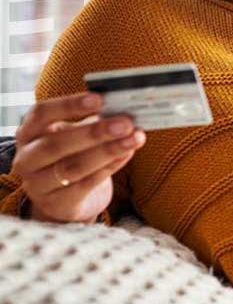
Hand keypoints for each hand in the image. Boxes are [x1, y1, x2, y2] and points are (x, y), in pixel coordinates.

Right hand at [11, 91, 146, 223]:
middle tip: (125, 123)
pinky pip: (86, 184)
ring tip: (135, 138)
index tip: (99, 99)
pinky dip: (110, 167)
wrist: (64, 200)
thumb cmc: (72, 156)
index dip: (69, 105)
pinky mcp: (56, 204)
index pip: (41, 114)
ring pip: (73, 166)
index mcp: (28, 133)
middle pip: (57, 144)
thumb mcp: (75, 135)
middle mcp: (27, 159)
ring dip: (108, 151)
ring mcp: (38, 184)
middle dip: (95, 133)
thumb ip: (93, 122)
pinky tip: (128, 154)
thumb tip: (123, 110)